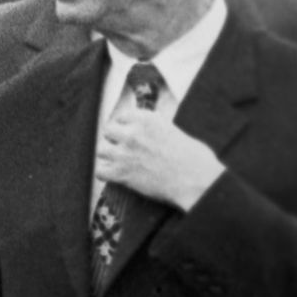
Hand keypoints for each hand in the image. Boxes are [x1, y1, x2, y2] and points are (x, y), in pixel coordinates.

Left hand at [97, 102, 224, 211]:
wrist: (197, 181)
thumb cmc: (196, 158)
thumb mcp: (175, 132)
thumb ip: (156, 129)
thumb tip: (148, 131)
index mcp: (148, 120)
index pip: (123, 115)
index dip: (125, 125)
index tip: (128, 131)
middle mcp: (133, 133)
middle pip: (108, 130)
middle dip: (114, 139)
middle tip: (123, 147)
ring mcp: (125, 153)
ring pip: (101, 150)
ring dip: (108, 156)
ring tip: (118, 161)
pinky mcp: (121, 173)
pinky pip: (99, 172)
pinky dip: (105, 174)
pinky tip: (113, 176)